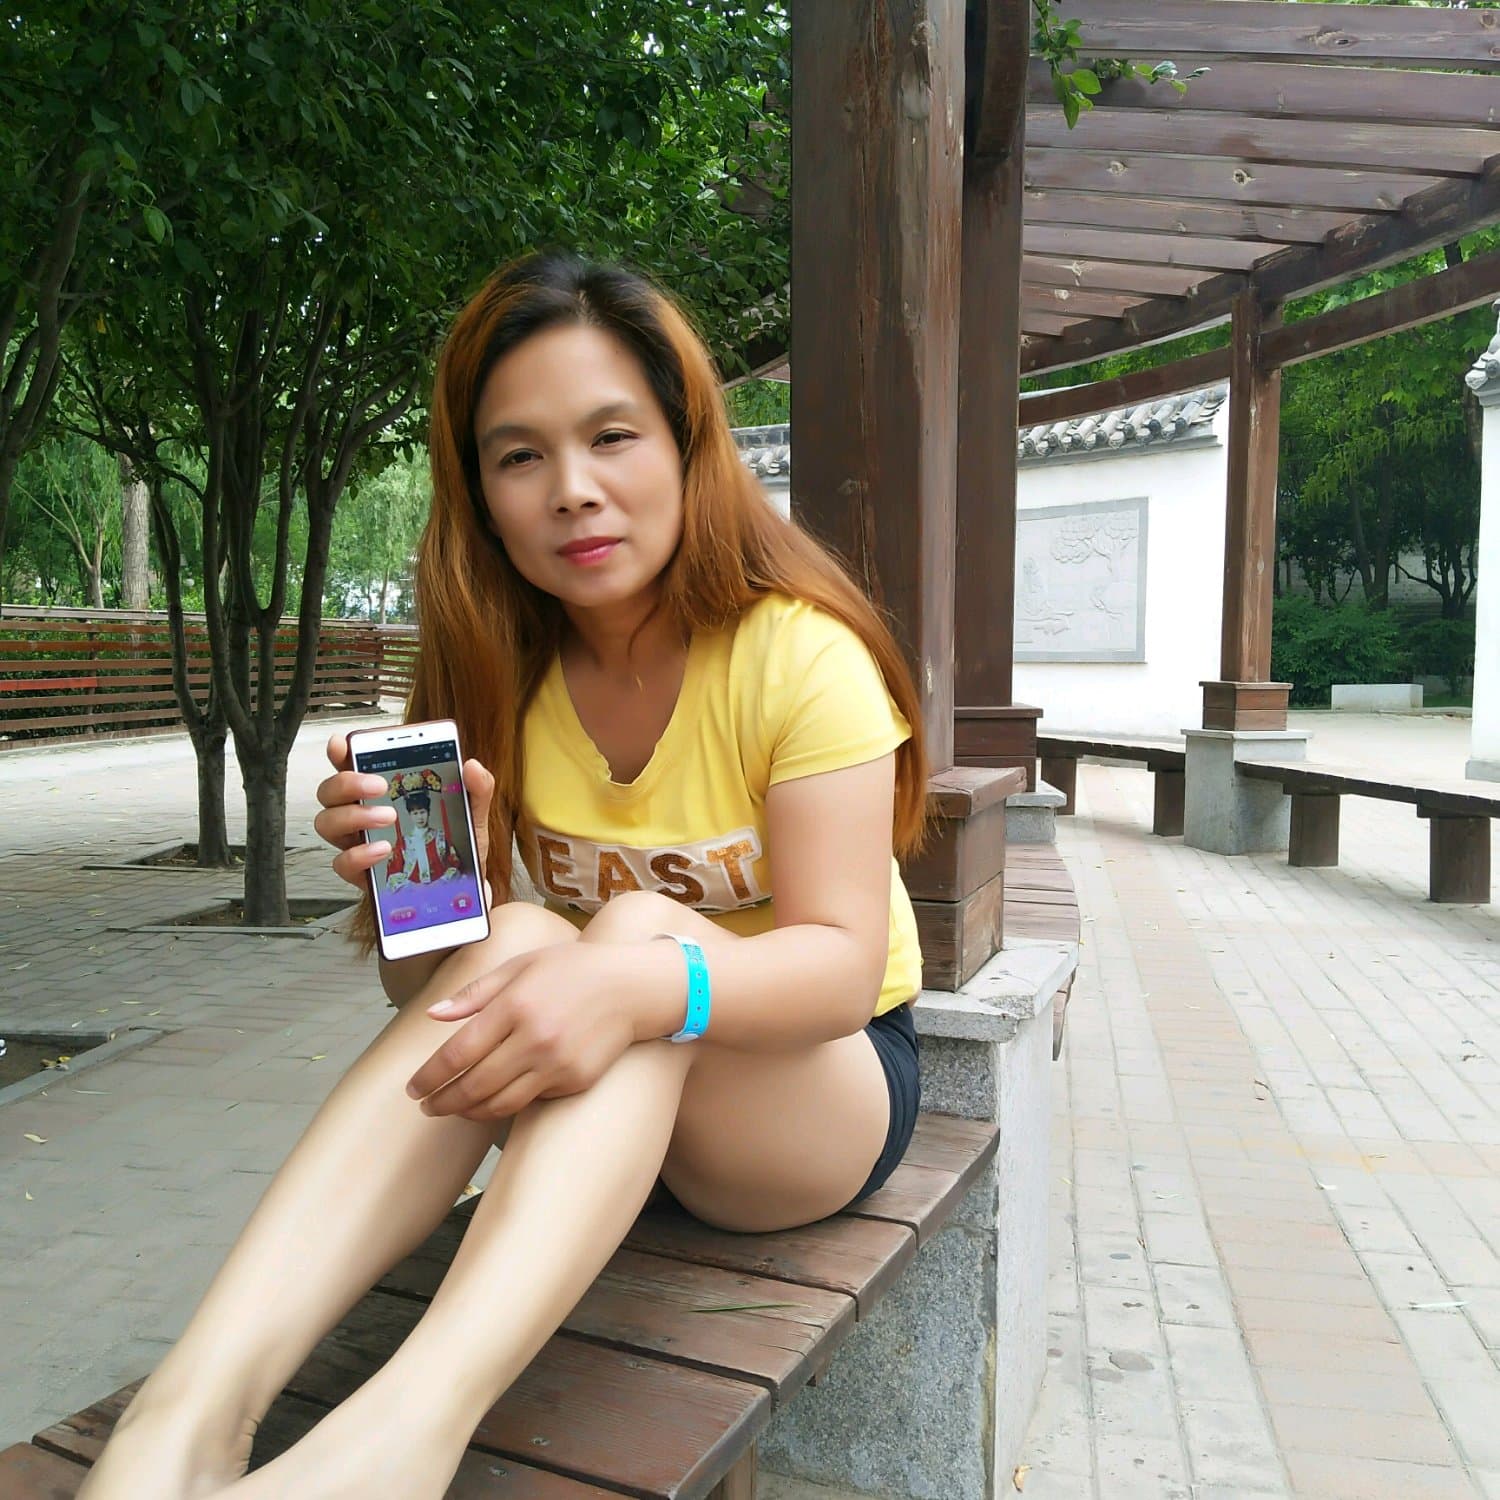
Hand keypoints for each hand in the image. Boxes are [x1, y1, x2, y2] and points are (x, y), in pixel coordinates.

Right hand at [314, 731, 494, 891]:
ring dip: (353, 816)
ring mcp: (357, 843)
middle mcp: (362, 814)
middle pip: (330, 791)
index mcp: (382, 792)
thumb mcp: (472, 813)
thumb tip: (472, 766)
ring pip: (327, 823)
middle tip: (379, 786)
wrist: (465, 887)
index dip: (339, 752)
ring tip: (387, 817)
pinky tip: (383, 849)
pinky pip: (342, 862)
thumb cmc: (457, 844)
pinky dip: (359, 854)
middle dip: (347, 782)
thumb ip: (476, 788)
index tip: (341, 744)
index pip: (350, 765)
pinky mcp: (362, 873)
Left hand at [404, 943, 644, 1120]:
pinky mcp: (575, 1081)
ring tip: (455, 1109)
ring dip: (470, 1112)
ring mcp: (557, 1064)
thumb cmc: (574, 969)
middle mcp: (535, 1038)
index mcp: (515, 1005)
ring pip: (500, 1104)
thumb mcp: (523, 966)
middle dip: (443, 1102)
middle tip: (426, 1108)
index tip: (412, 1089)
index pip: (458, 1053)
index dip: (429, 1076)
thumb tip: (433, 1015)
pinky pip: (531, 1100)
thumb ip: (476, 993)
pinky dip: (507, 1104)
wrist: (634, 987)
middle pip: (474, 1086)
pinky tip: (494, 1099)